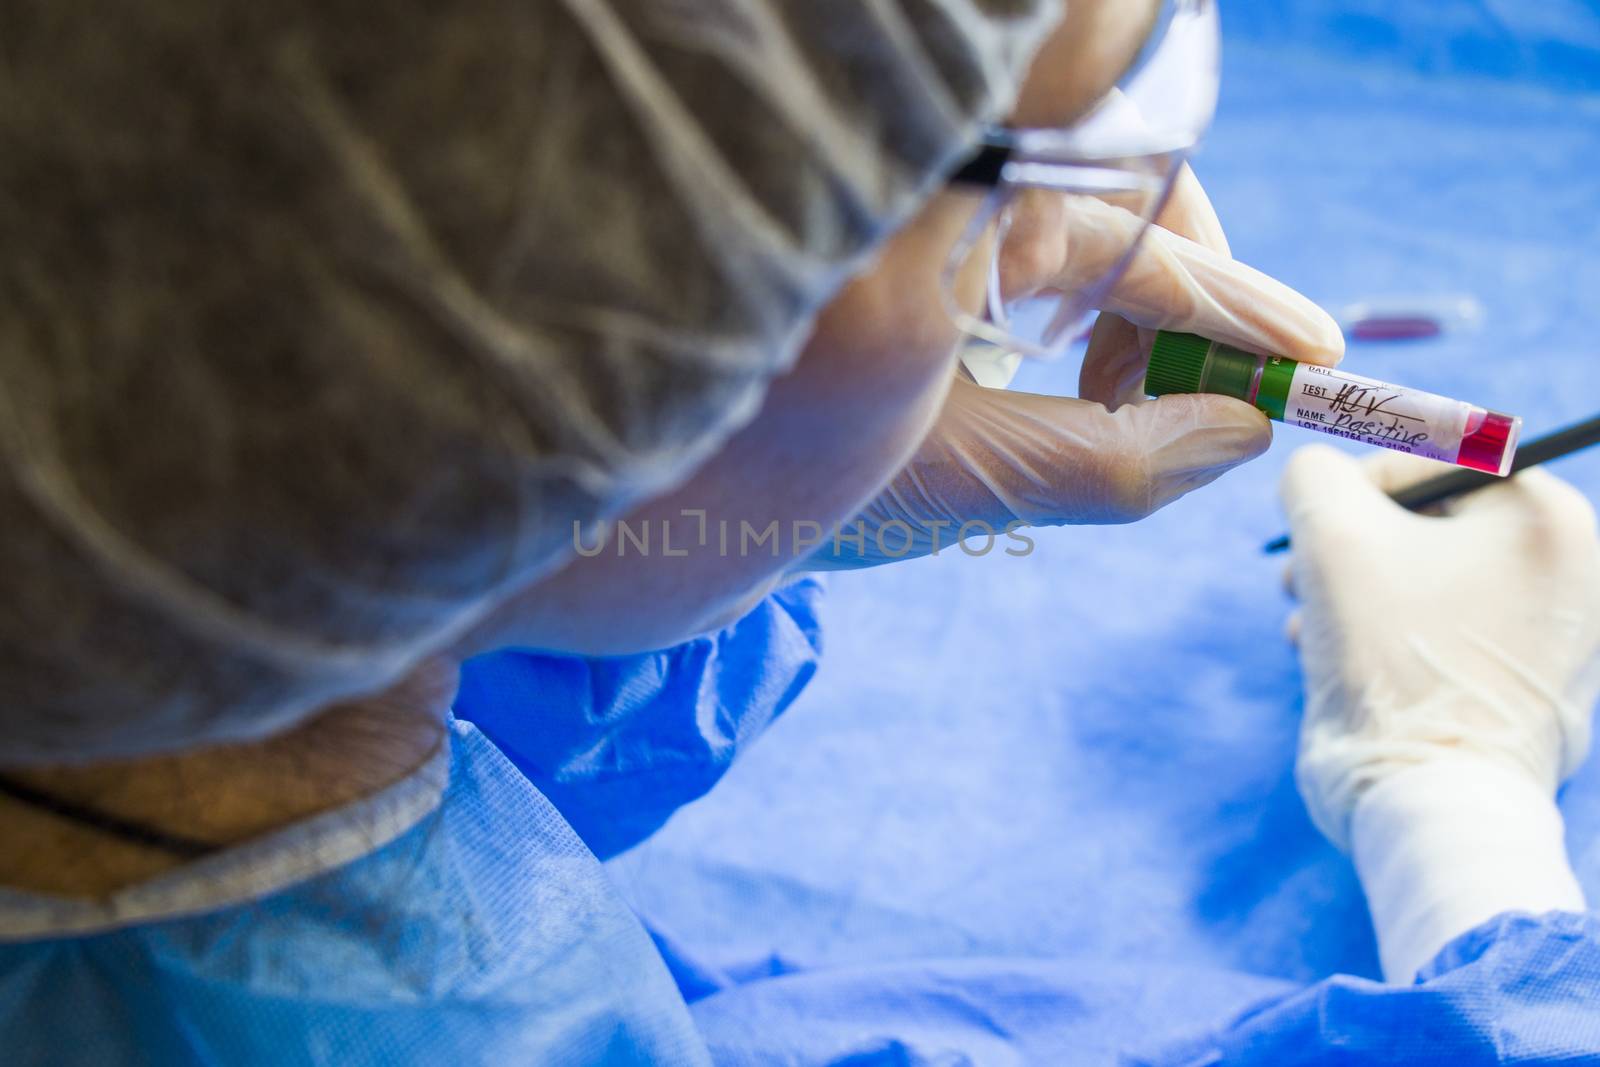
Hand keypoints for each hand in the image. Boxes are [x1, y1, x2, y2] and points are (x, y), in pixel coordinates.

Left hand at [809, 168, 1343, 567]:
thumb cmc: (773, 478)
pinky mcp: (919, 250)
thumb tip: (1238, 433)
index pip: (1146, 235)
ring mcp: (938, 215)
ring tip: (1126, 423)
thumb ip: (1113, 462)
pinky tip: (1077, 392)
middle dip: (1184, 319)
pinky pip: (1036, 261)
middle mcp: (956, 191)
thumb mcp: (962, 478)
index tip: (1314, 366)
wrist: (643, 497)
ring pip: (1086, 244)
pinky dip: (1079, 327)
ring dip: (1133, 329)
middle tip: (1216, 416)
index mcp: (967, 215)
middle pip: (1130, 218)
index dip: (1237, 305)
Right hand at [1283, 446, 1599, 848]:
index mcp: (1549, 518)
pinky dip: (1390, 638)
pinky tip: (1340, 663)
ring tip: (1312, 629)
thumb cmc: (1390, 658)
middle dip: (1351, 549)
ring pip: (1430, 579)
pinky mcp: (1530, 688)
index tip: (1314, 541)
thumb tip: (1323, 481)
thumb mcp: (1332, 534)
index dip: (1353, 492)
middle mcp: (1574, 570)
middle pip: (1430, 522)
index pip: (1431, 460)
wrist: (1432, 802)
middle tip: (1303, 584)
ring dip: (1358, 594)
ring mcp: (1560, 635)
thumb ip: (1316, 476)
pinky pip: (1447, 632)